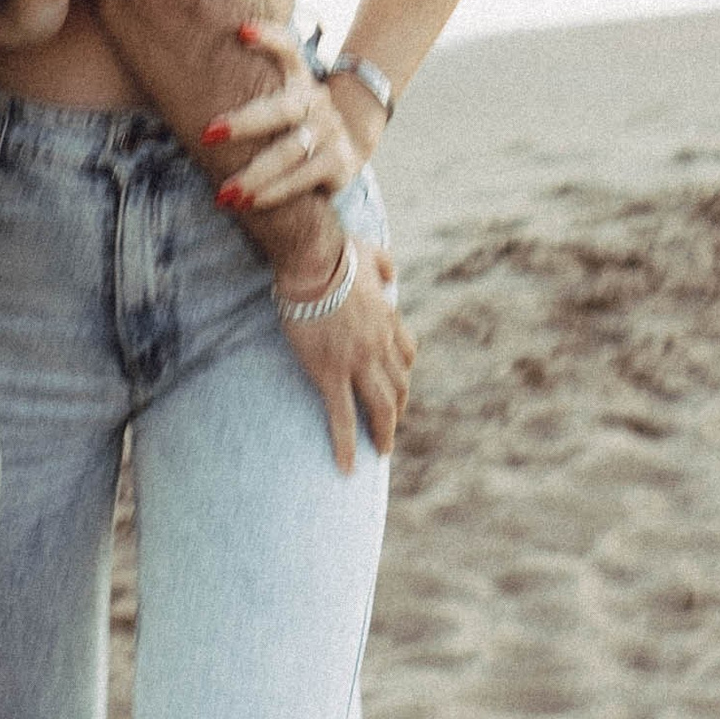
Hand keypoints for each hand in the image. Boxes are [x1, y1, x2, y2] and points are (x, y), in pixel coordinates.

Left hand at [201, 19, 379, 212]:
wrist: (345, 152)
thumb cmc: (291, 124)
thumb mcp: (277, 99)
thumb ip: (246, 87)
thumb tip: (177, 78)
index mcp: (298, 78)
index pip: (288, 49)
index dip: (269, 37)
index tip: (240, 31)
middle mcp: (317, 100)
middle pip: (282, 108)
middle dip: (244, 122)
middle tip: (208, 134)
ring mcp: (330, 130)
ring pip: (291, 151)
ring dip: (255, 173)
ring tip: (226, 191)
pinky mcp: (339, 162)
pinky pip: (304, 177)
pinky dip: (275, 192)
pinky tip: (250, 202)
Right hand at [280, 251, 414, 470]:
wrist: (314, 261)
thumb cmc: (336, 252)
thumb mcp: (371, 252)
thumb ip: (384, 265)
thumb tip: (391, 273)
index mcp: (388, 319)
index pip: (405, 354)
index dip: (401, 372)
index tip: (396, 383)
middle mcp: (380, 346)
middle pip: (399, 385)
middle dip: (398, 407)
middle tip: (390, 423)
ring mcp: (358, 362)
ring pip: (381, 407)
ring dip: (384, 431)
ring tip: (381, 450)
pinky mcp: (331, 373)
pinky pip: (343, 417)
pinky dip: (347, 444)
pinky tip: (347, 466)